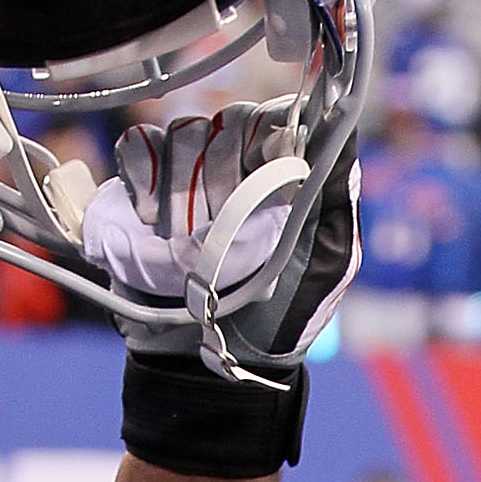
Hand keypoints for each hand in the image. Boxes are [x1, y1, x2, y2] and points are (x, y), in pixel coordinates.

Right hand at [82, 101, 359, 381]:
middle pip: (229, 120)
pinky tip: (151, 220)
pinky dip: (142, 174)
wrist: (210, 365)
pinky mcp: (146, 190)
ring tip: (185, 239)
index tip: (265, 164)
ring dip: (183, 186)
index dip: (270, 132)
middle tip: (222, 222)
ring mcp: (192, 176)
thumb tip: (342, 130)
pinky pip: (138, 148)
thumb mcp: (326, 264)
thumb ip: (337, 198)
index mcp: (289, 177)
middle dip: (224, 171)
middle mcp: (241, 167)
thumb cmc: (280, 319)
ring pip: (184, 132)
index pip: (280, 117)